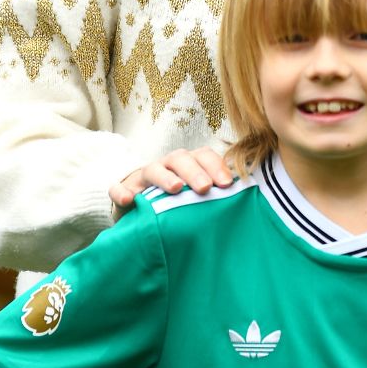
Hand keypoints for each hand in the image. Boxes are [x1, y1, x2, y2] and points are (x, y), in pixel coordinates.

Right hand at [110, 147, 235, 214]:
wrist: (139, 212)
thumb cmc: (176, 203)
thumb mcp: (196, 198)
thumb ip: (217, 197)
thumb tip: (248, 203)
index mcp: (188, 165)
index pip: (203, 156)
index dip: (216, 166)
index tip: (228, 184)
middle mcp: (167, 166)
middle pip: (180, 159)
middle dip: (194, 171)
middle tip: (205, 188)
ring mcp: (142, 179)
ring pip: (152, 169)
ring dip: (164, 177)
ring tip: (175, 188)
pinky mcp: (123, 192)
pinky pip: (118, 189)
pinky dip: (122, 192)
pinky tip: (129, 200)